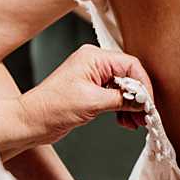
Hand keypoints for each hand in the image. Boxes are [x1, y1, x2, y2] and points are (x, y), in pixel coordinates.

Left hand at [11, 44, 150, 148]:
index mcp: (93, 58)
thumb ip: (122, 100)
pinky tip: (125, 121)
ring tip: (135, 122)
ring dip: (131, 106)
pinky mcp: (91, 91)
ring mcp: (92, 77)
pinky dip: (122, 109)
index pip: (130, 66)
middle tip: (144, 116)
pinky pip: (115, 96)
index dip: (143, 85)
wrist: (30, 122)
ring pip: (124, 88)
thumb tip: (143, 102)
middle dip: (138, 98)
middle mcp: (94, 64)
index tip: (148, 103)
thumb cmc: (52, 108)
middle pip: (129, 77)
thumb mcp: (93, 102)